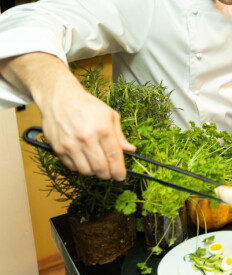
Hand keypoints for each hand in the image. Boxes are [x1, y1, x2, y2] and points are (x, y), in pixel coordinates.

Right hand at [1, 53, 133, 179]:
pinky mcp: (58, 149)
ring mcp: (70, 145)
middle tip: (111, 173)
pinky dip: (80, 167)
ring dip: (94, 172)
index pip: (114, 157)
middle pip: (100, 168)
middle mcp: (86, 138)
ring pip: (86, 171)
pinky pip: (72, 167)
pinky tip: (84, 159)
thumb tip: (130, 150)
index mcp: (103, 129)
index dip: (119, 171)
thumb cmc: (87, 105)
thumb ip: (120, 135)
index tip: (121, 176)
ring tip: (98, 165)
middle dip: (108, 174)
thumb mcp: (110, 115)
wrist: (60, 98)